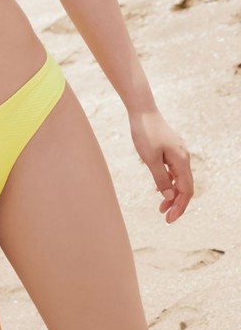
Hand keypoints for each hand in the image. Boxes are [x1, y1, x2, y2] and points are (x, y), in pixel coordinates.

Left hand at [128, 108, 192, 222]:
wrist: (142, 110)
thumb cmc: (145, 133)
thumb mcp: (150, 158)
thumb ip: (161, 178)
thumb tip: (170, 196)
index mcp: (181, 161)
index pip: (186, 191)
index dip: (179, 207)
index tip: (168, 219)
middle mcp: (184, 157)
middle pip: (185, 187)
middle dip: (177, 203)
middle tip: (165, 216)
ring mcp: (178, 153)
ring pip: (179, 179)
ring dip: (172, 194)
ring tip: (161, 207)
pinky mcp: (171, 149)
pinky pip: (174, 171)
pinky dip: (168, 182)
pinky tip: (158, 187)